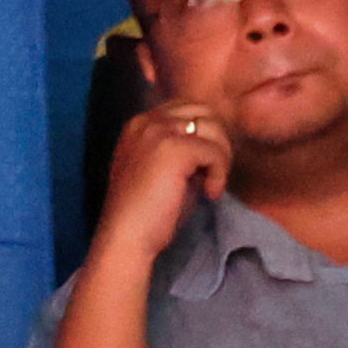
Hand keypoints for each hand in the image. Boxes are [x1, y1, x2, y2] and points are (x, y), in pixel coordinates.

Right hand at [90, 92, 240, 263]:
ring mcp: (159, 131)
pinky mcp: (174, 149)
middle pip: (204, 111)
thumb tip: (216, 143)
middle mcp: (147, 121)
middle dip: (217, 141)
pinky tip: (210, 195)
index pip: (187, 108)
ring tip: (211, 185)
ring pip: (213, 128)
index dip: (204, 135)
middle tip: (214, 174)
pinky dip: (220, 173)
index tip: (204, 167)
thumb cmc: (147, 213)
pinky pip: (214, 152)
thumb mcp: (163, 170)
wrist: (126, 238)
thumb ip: (183, 149)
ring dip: (221, 157)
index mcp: (139, 124)